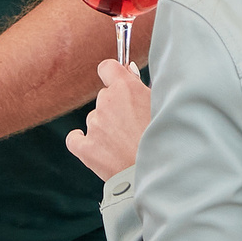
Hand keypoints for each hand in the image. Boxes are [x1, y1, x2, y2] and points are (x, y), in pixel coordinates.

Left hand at [65, 60, 150, 179]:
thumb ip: (140, 85)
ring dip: (105, 128)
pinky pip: (75, 139)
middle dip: (116, 108)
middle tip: (133, 125)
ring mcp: (94, 125)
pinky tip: (98, 148)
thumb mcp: (159, 104)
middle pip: (104, 97)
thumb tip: (127, 70)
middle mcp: (106, 102)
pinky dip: (83, 142)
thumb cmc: (166, 137)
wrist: (159, 173)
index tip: (119, 84)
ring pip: (94, 120)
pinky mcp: (86, 148)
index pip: (107, 68)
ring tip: (126, 145)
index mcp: (125, 87)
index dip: (113, 75)